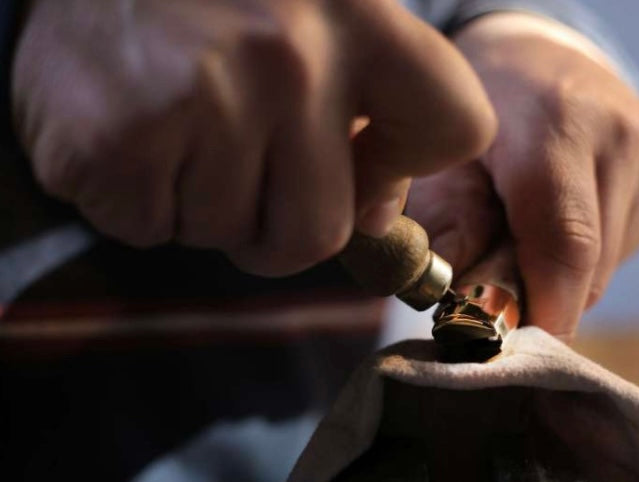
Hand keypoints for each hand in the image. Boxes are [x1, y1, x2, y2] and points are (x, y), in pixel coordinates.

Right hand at [12, 0, 495, 275]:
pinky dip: (136, 200)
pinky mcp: (117, 137)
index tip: (364, 165)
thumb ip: (371, 103)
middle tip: (239, 163)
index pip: (455, 125)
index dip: (404, 170)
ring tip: (174, 123)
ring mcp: (204, 97)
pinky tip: (128, 130)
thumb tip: (376, 214)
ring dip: (201, 204)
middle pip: (321, 234)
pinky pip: (149, 230)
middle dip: (276, 224)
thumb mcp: (318, 12)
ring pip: (230, 236)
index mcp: (359, 13)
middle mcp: (291, 55)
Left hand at [407, 14, 638, 339]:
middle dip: (541, 291)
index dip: (545, 311)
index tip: (513, 346)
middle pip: (588, 268)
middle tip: (499, 270)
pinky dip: (592, 252)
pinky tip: (571, 208)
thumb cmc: (477, 119)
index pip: (568, 241)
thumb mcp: (442, 162)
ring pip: (608, 268)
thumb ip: (449, 229)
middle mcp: (622, 133)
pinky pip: (627, 248)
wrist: (538, 60)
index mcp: (556, 123)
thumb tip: (468, 306)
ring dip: (565, 272)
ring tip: (533, 224)